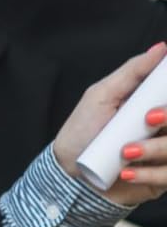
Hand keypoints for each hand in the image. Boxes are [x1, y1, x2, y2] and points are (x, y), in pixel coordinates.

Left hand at [52, 40, 166, 205]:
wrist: (69, 172)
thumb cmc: (83, 131)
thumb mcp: (102, 95)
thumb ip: (133, 71)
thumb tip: (161, 48)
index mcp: (156, 106)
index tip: (154, 108)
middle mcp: (164, 129)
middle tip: (148, 119)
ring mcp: (165, 154)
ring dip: (155, 149)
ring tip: (125, 152)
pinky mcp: (162, 179)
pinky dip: (151, 174)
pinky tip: (127, 172)